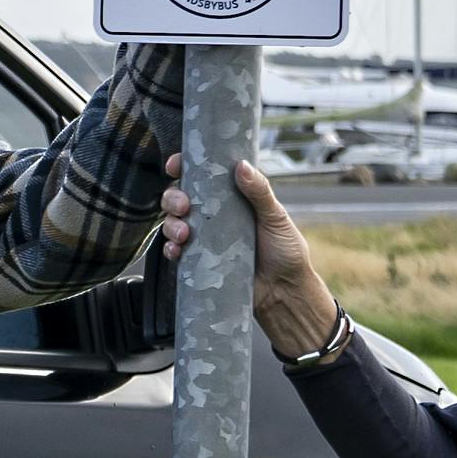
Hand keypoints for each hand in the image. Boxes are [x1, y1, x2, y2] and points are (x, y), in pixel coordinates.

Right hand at [157, 156, 348, 363]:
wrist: (284, 293)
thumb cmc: (286, 253)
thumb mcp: (276, 218)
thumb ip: (259, 192)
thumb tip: (242, 165)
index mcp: (231, 198)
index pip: (203, 176)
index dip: (184, 167)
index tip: (176, 165)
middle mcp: (214, 216)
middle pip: (180, 198)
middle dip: (173, 197)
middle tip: (183, 205)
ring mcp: (205, 239)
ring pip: (173, 223)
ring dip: (170, 224)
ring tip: (184, 233)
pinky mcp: (199, 262)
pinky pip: (175, 251)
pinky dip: (170, 249)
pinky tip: (177, 250)